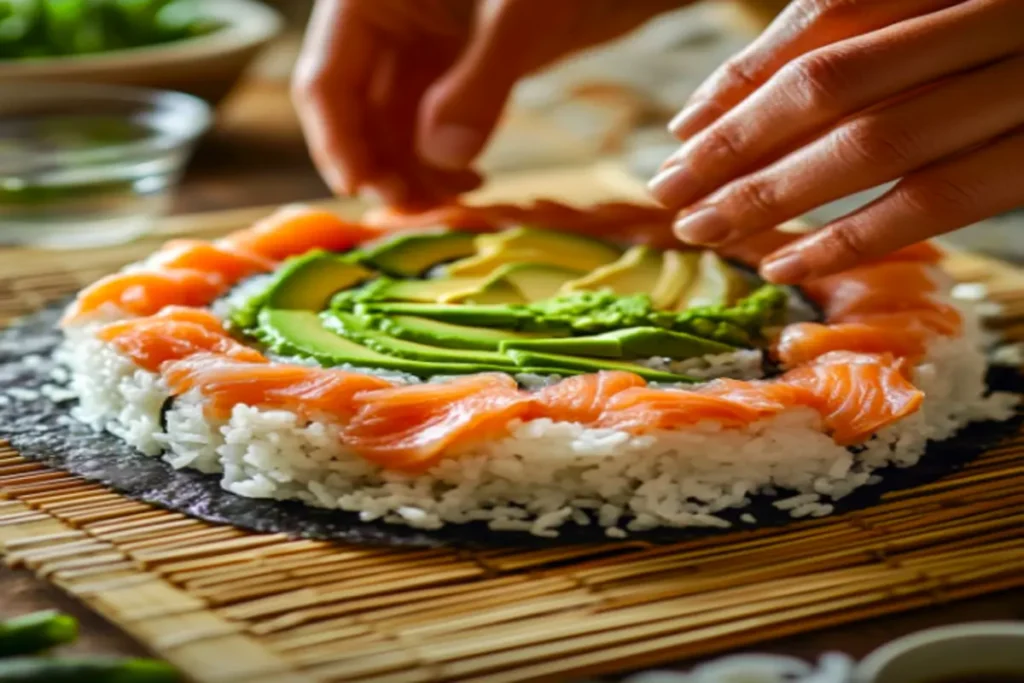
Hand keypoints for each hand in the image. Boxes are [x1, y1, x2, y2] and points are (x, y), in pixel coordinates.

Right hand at [294, 0, 688, 206]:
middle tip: (417, 210)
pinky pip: (430, 127)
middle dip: (380, 166)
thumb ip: (483, 83)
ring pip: (392, 127)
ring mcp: (420, 45)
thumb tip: (446, 159)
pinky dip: (444, 162)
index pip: (325, 80)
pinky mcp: (455, 66)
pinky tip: (474, 182)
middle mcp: (386, 21)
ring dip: (413, 172)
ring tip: (453, 202)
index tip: (365, 192)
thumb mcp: (523, 15)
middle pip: (354, 112)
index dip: (337, 143)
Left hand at [648, 0, 1023, 282]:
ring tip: (703, 228)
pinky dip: (855, 234)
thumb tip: (752, 89)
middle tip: (667, 188)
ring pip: (876, 142)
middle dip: (736, 142)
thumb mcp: (961, 6)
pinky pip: (941, 199)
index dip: (741, 79)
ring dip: (774, 194)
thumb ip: (877, 20)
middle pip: (832, 84)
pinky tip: (785, 261)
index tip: (682, 129)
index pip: (825, 19)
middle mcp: (998, 13)